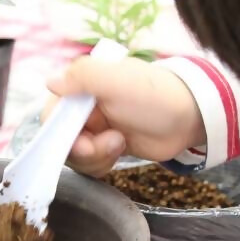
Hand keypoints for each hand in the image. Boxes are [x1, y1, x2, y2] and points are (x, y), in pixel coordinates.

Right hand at [46, 55, 203, 174]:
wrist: (190, 116)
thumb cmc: (155, 94)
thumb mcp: (117, 80)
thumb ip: (83, 77)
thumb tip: (49, 82)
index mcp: (83, 86)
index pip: (52, 114)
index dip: (62, 133)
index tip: (84, 141)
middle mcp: (85, 107)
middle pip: (62, 139)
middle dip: (85, 149)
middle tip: (112, 143)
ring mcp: (97, 128)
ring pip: (76, 155)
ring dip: (96, 156)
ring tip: (121, 143)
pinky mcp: (108, 145)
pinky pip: (91, 163)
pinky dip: (101, 164)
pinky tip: (121, 152)